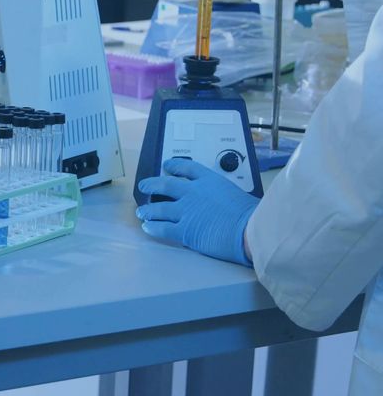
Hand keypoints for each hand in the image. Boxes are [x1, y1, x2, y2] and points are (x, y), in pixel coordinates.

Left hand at [136, 158, 257, 265]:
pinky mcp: (184, 230)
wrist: (250, 230)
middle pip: (165, 184)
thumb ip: (225, 195)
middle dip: (152, 184)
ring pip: (159, 208)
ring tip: (141, 211)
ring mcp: (186, 211)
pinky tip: (147, 227)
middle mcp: (193, 193)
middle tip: (144, 186)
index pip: (187, 168)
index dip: (175, 165)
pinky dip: (153, 227)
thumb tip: (225, 202)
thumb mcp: (239, 194)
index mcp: (210, 180)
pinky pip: (163, 228)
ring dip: (148, 210)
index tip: (168, 164)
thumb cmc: (253, 214)